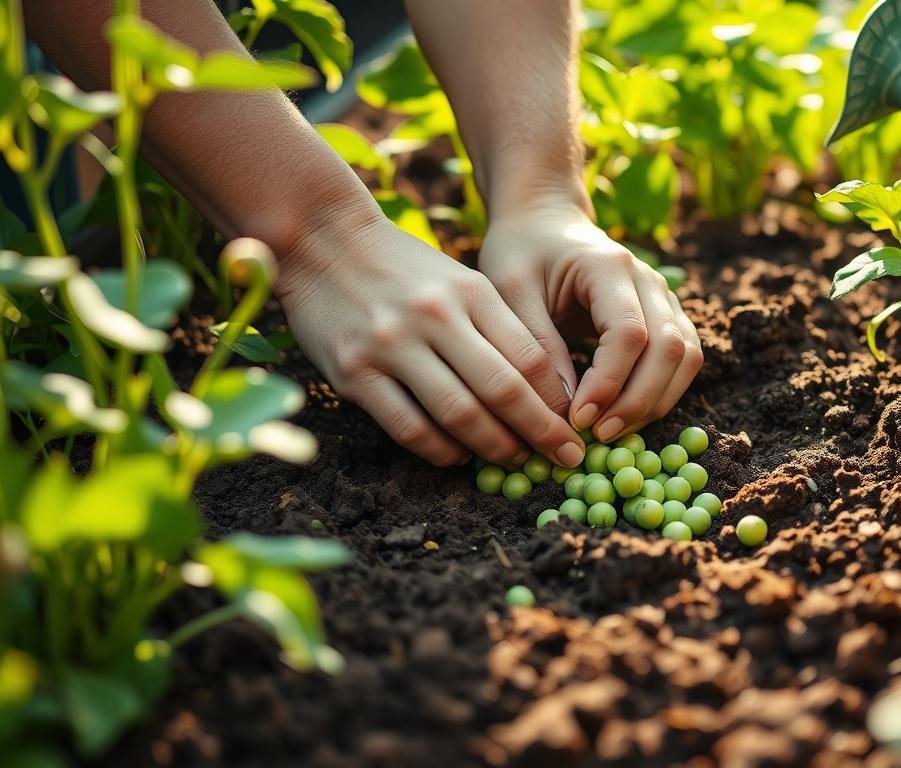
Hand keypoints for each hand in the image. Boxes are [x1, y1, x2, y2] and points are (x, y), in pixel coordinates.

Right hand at [275, 213, 585, 467]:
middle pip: (503, 390)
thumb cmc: (403, 268)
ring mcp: (391, 345)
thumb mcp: (460, 280)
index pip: (530, 357)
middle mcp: (435, 317)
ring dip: (494, 447)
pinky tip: (457, 455)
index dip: (558, 402)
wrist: (322, 239)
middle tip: (564, 459)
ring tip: (513, 460)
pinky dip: (440, 450)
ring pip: (459, 414)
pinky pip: (408, 426)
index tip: (574, 428)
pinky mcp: (353, 372)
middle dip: (541, 433)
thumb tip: (545, 391)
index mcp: (471, 292)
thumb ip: (498, 328)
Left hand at [478, 197, 702, 442]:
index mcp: (609, 265)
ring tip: (610, 432)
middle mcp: (649, 279)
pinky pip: (683, 360)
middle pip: (669, 349)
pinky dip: (661, 393)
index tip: (577, 419)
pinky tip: (625, 415)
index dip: (609, 383)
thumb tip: (564, 413)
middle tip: (596, 436)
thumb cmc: (520, 253)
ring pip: (685, 358)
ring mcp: (665, 297)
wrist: (544, 224)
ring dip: (654, 402)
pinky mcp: (668, 316)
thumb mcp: (511, 293)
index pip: (629, 333)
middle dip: (636, 401)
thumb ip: (538, 348)